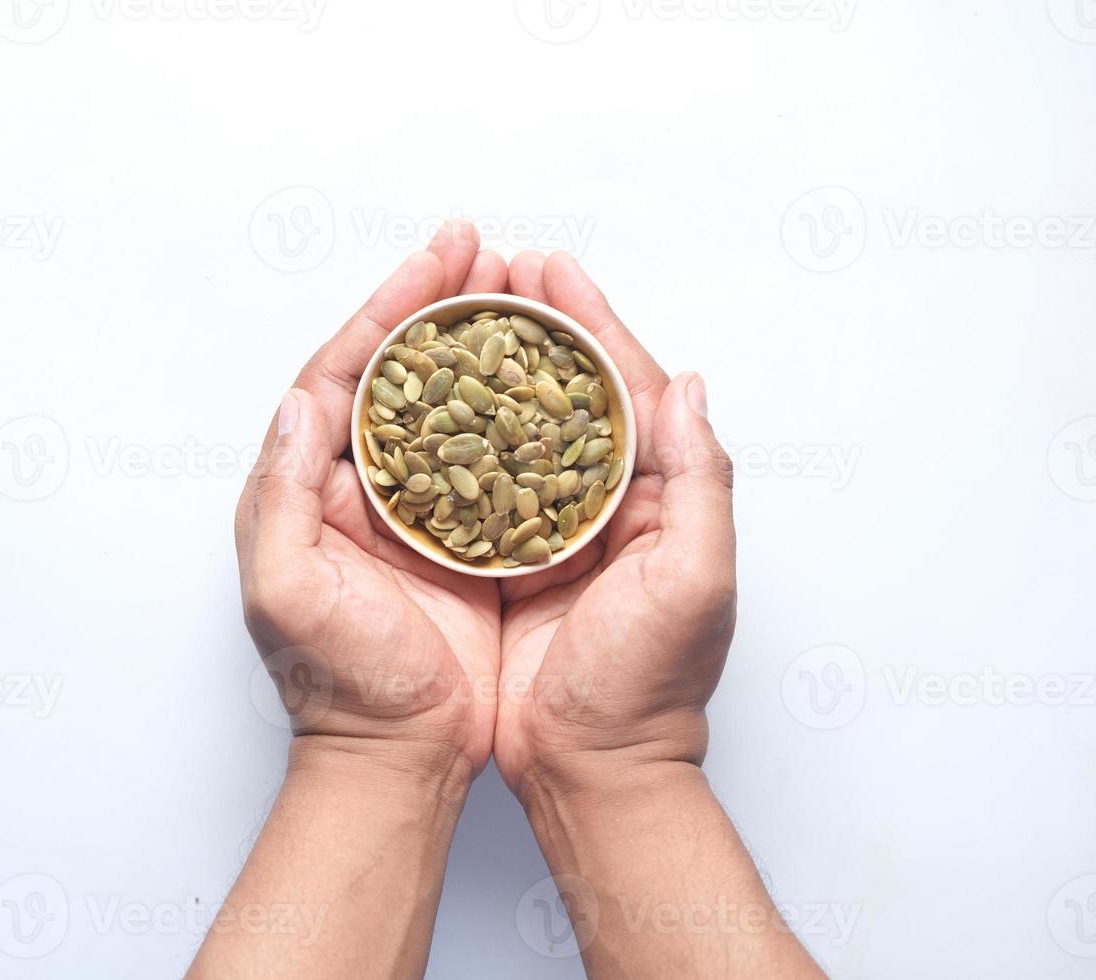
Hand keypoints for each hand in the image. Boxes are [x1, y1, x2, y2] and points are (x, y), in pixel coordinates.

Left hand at [235, 222, 510, 781]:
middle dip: (440, 305)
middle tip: (483, 249)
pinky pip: (494, 457)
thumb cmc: (336, 686)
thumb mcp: (288, 592)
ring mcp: (417, 507)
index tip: (438, 258)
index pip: (346, 371)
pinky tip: (551, 379)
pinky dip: (519, 414)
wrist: (398, 758)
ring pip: (450, 404)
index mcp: (309, 484)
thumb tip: (301, 401)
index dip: (390, 308)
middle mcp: (361, 484)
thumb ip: (282, 495)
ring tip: (521, 290)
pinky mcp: (467, 536)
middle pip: (400, 371)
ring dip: (482, 345)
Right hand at [492, 251, 737, 796]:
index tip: (549, 267)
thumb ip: (700, 483)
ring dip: (485, 366)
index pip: (624, 383)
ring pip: (512, 425)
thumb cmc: (649, 689)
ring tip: (451, 309)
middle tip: (490, 266)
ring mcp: (548, 527)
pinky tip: (421, 401)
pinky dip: (451, 435)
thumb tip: (689, 386)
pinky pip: (472, 480)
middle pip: (562, 389)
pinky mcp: (501, 559)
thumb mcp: (695, 584)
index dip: (587, 320)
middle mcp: (601, 500)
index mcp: (655, 494)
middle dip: (529, 324)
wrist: (591, 771)